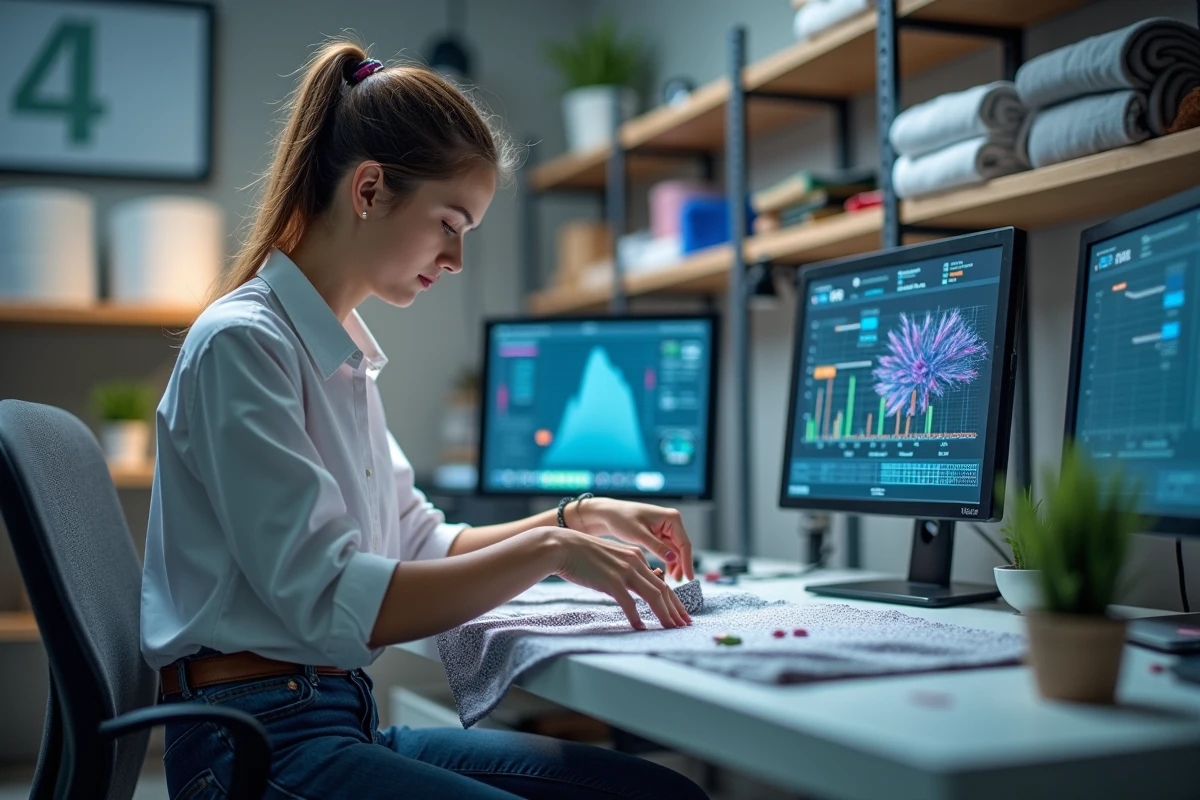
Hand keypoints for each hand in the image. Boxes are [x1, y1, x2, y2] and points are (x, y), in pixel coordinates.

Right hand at [542, 526, 692, 630]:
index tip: (680, 614)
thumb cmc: (583, 556)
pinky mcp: (611, 581)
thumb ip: (628, 570)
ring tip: (670, 629)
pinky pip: (629, 603)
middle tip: (684, 625)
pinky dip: (636, 617)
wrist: (562, 547)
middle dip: (676, 610)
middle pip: (663, 590)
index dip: (674, 600)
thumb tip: (641, 585)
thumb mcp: (612, 559)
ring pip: (653, 596)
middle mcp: (635, 562)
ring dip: (664, 615)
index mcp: (637, 556)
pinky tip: (639, 627)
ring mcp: (624, 571)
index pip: (661, 582)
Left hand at [569, 498, 694, 581]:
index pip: (684, 544)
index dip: (687, 562)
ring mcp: (666, 528)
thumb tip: (673, 558)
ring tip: (670, 580)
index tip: (688, 578)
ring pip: (675, 551)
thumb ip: (657, 547)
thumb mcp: (639, 534)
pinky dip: (667, 560)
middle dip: (681, 565)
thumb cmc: (622, 519)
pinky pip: (667, 550)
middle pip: (682, 548)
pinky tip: (665, 572)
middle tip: (677, 583)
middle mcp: (672, 522)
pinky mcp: (660, 534)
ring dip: (674, 564)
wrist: (608, 514)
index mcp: (671, 518)